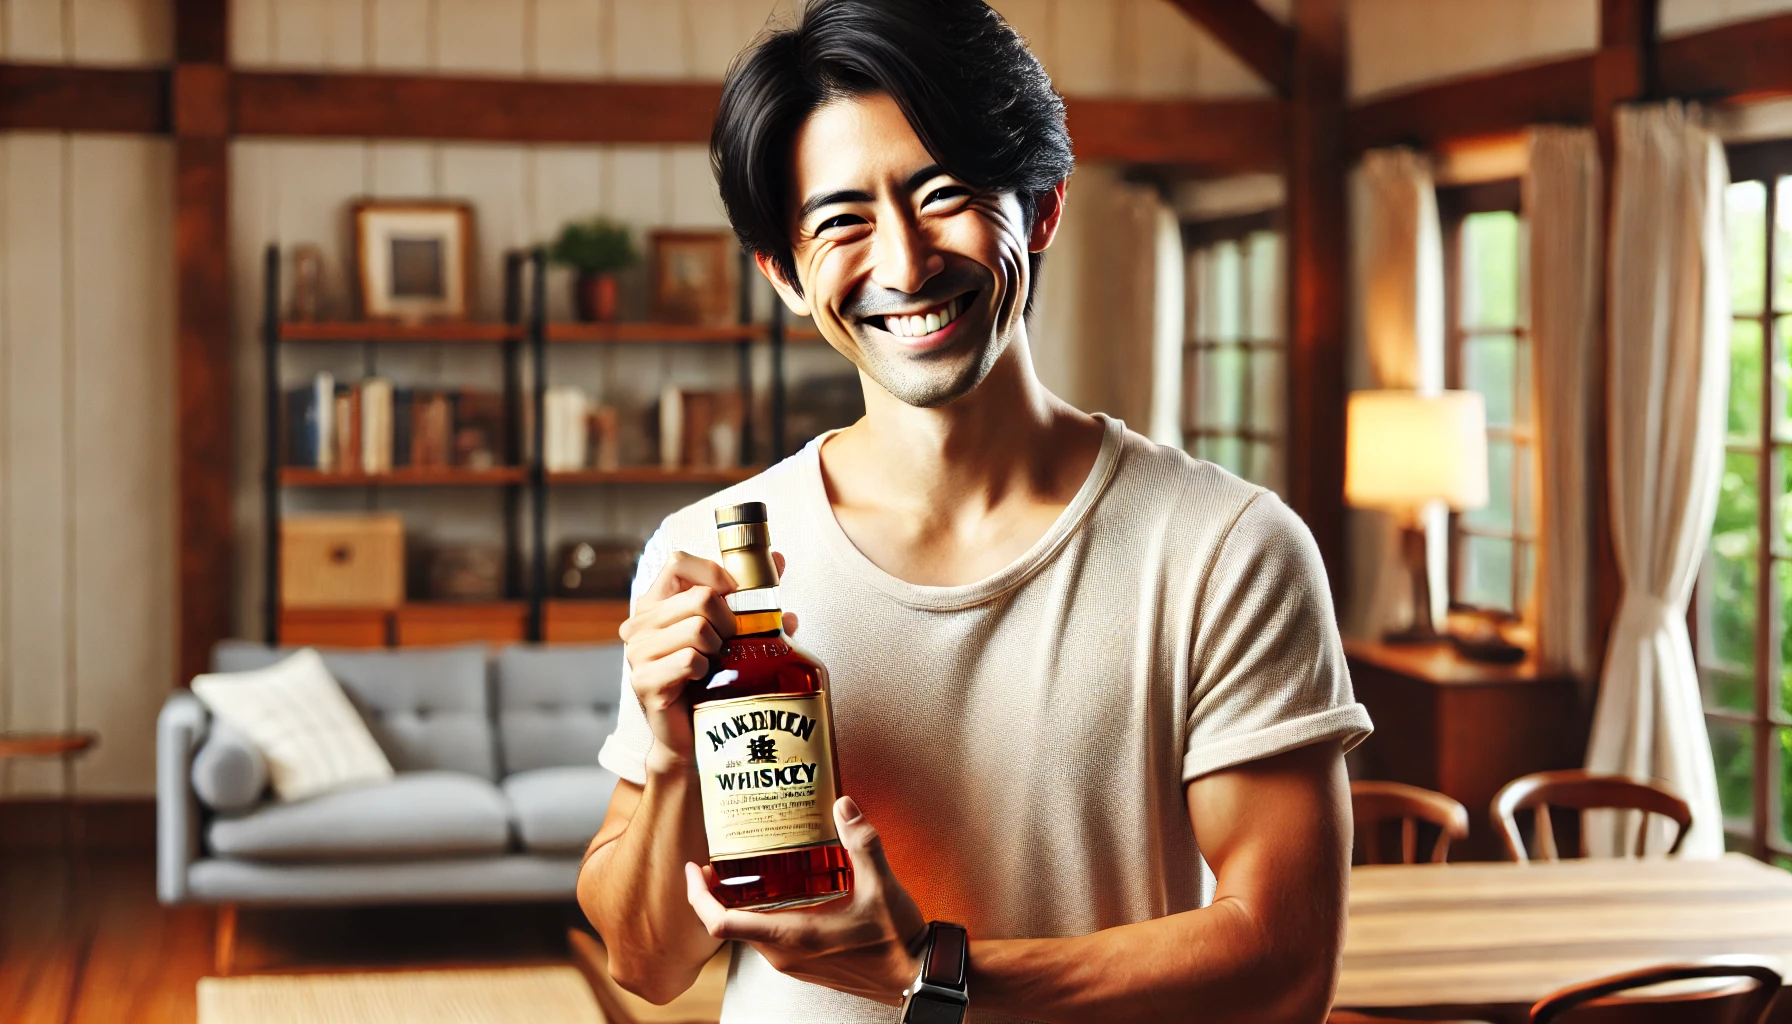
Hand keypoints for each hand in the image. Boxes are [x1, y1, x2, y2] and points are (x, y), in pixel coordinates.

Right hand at [618, 551, 791, 771]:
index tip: (734, 595)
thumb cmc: (713, 678)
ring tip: (715, 664)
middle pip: (700, 597)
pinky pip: (689, 660)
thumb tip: (778, 558)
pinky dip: (707, 670)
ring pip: (698, 628)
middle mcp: (639, 624)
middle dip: (728, 620)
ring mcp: (637, 653)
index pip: (679, 561)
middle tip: (729, 642)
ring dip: (719, 648)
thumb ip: (751, 595)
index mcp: (655, 603)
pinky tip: (704, 682)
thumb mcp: (732, 629)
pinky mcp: (645, 681)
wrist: (694, 736)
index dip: (715, 573)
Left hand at [685, 796, 927, 1005]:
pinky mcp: (803, 965)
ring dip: (736, 905)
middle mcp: (785, 955)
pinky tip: (776, 893)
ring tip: (742, 872)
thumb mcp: (881, 885)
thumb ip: (861, 841)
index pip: (723, 923)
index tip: (694, 869)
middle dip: (714, 894)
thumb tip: (842, 806)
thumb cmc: (897, 941)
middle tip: (715, 862)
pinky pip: (766, 939)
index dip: (699, 896)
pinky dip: (758, 915)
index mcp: (793, 935)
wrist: (916, 977)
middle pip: (728, 926)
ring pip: (747, 934)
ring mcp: (792, 964)